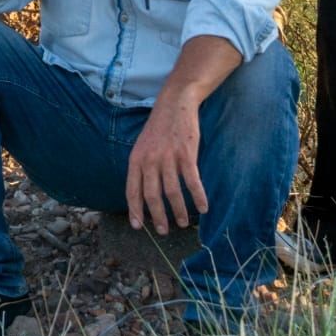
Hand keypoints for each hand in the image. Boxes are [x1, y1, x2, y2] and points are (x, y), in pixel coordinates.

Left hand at [125, 88, 205, 234]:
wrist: (175, 104)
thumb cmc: (159, 128)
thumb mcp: (142, 146)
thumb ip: (141, 167)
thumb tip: (143, 193)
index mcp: (136, 159)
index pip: (132, 190)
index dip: (135, 210)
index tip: (138, 227)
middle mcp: (150, 160)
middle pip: (152, 196)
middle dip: (158, 217)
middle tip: (163, 231)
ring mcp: (168, 157)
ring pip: (172, 192)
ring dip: (179, 211)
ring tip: (183, 223)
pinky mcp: (186, 154)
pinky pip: (193, 182)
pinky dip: (198, 197)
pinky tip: (203, 208)